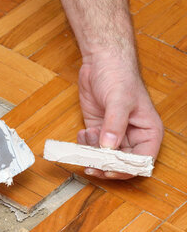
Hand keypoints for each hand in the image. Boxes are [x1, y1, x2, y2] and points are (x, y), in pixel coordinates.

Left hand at [77, 53, 163, 178]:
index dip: (125, 169)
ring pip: (104, 158)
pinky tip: (82, 132)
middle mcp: (133, 136)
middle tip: (90, 164)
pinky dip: (84, 146)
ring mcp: (114, 134)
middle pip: (121, 164)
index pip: (141, 161)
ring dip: (92, 154)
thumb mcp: (119, 100)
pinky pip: (91, 148)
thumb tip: (109, 147)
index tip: (108, 169)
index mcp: (148, 131)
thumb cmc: (119, 76)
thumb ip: (115, 124)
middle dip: (105, 165)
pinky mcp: (99, 130)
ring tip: (87, 136)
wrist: (101, 62)